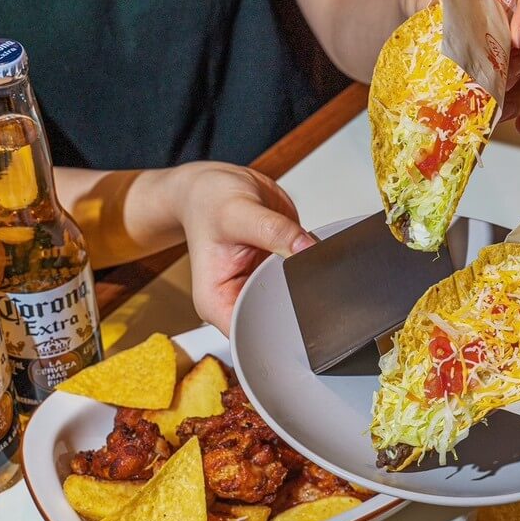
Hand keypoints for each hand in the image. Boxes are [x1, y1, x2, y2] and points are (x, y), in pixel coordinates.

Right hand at [168, 162, 315, 335]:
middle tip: (309, 283)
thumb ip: (275, 232)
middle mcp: (237, 299)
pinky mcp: (277, 273)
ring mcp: (259, 287)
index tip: (298, 310)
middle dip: (296, 306)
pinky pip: (302, 281)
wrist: (214, 185)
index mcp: (216, 302)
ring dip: (306, 287)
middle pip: (275, 322)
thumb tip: (307, 249)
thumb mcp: (238, 213)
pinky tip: (311, 260)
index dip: (276, 329)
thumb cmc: (208, 201)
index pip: (250, 335)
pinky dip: (310, 272)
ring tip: (308, 267)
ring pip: (293, 302)